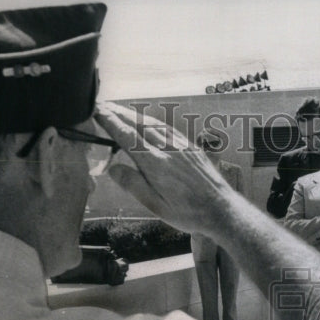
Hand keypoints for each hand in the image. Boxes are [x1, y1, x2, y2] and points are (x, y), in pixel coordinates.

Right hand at [94, 102, 231, 233]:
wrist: (222, 210)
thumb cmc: (189, 213)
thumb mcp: (156, 206)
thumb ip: (133, 185)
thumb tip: (112, 168)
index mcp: (156, 164)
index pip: (127, 136)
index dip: (110, 122)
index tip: (97, 111)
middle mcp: (168, 149)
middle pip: (138, 124)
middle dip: (117, 113)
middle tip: (101, 105)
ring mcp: (181, 146)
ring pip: (152, 123)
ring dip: (133, 115)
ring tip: (118, 110)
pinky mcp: (191, 147)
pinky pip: (167, 128)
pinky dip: (152, 121)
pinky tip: (147, 121)